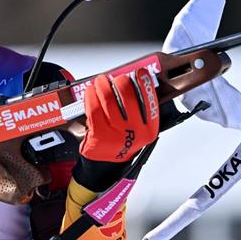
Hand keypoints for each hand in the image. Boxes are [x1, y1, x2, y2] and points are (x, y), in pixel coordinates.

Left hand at [75, 68, 158, 190]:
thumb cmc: (122, 143)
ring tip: (101, 81)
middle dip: (120, 81)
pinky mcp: (98, 134)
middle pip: (128, 95)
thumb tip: (134, 83)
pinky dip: (91, 95)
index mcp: (149, 130)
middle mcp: (134, 132)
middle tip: (116, 78)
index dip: (145, 83)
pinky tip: (91, 91)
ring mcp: (116, 134)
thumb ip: (141, 111)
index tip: (140, 73)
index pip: (150, 101)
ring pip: (108, 99)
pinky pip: (93, 107)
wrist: (106, 166)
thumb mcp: (139, 131)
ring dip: (103, 85)